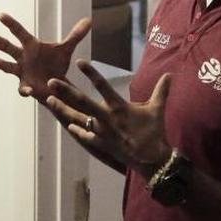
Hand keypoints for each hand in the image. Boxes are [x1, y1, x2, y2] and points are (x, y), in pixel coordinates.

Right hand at [0, 13, 91, 100]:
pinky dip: (25, 89)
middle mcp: (22, 57)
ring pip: (8, 67)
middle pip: (7, 46)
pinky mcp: (27, 85)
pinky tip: (27, 90)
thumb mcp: (66, 49)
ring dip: (1, 64)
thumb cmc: (56, 64)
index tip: (0, 15)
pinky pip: (23, 87)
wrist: (57, 85)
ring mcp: (22, 72)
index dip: (10, 23)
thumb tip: (89, 20)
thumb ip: (76, 35)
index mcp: (30, 45)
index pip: (18, 32)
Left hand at [45, 59, 172, 175]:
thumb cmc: (154, 132)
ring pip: (78, 119)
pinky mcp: (101, 144)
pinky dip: (77, 131)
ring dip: (63, 109)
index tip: (80, 62)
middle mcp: (107, 118)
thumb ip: (161, 91)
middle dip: (65, 91)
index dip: (91, 73)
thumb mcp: (157, 109)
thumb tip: (170, 74)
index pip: (103, 85)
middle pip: (82, 102)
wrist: (151, 159)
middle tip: (51, 82)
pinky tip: (68, 126)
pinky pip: (86, 136)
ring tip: (49, 101)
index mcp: (119, 107)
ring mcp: (101, 132)